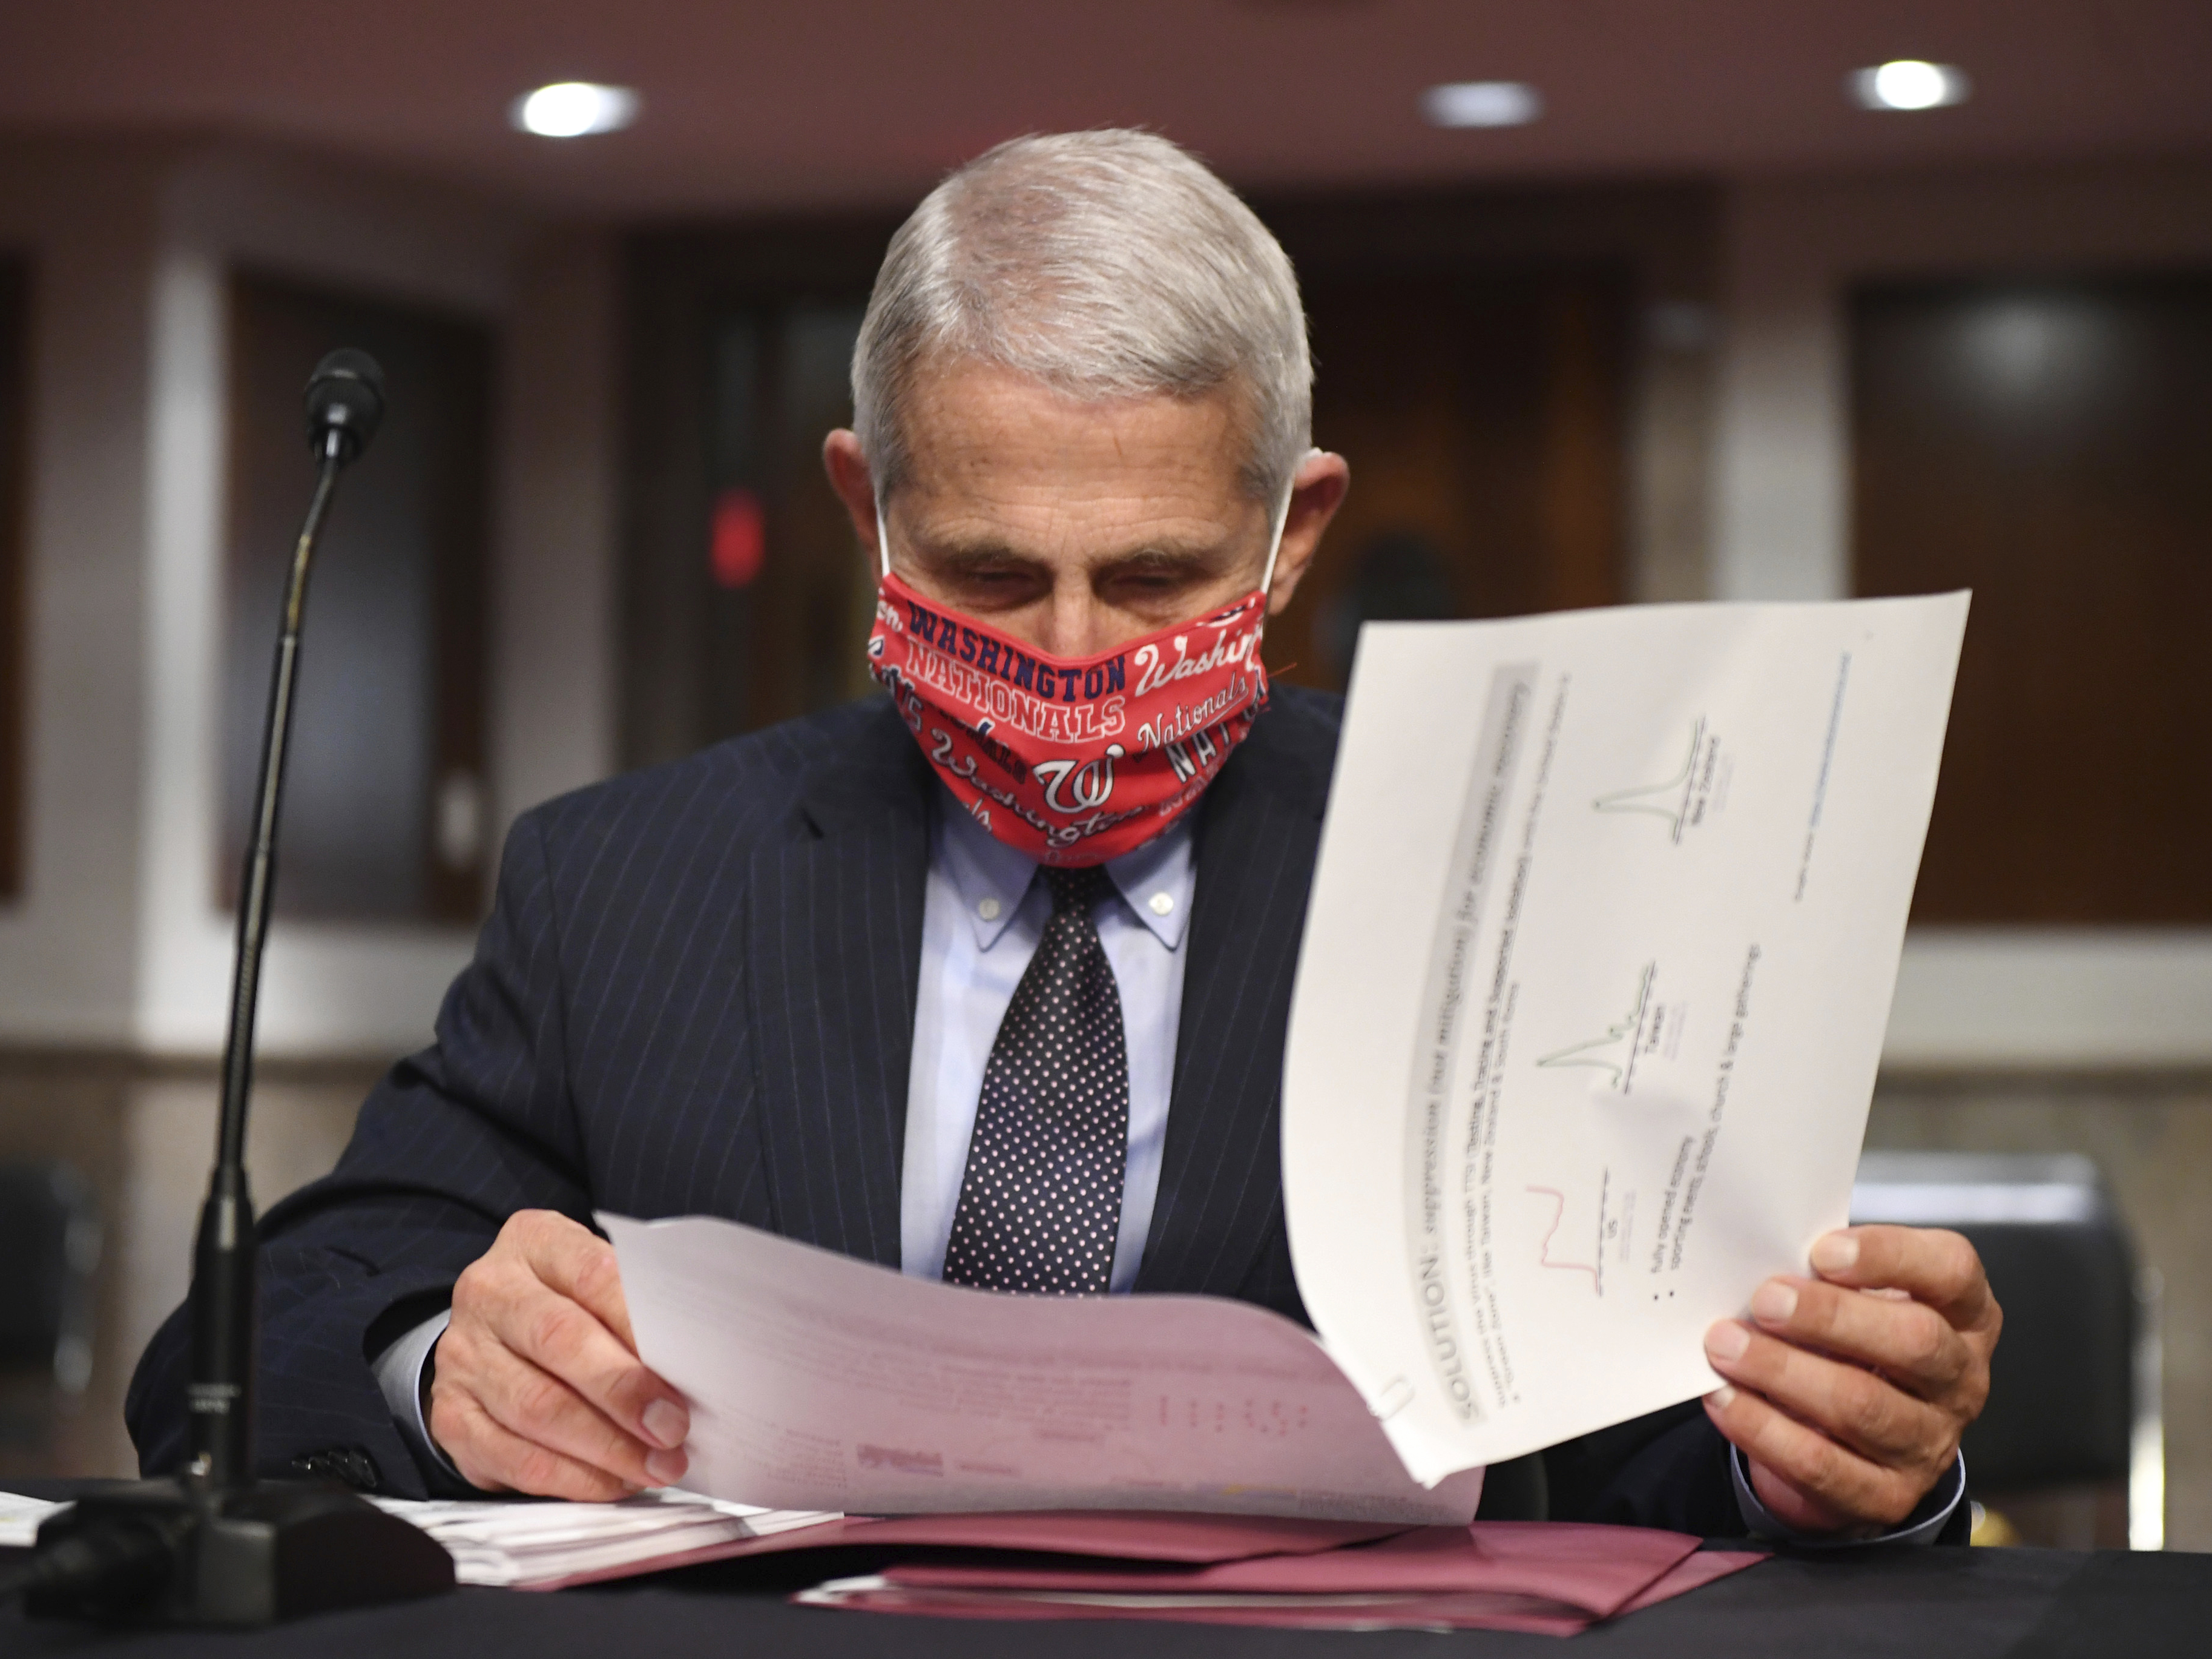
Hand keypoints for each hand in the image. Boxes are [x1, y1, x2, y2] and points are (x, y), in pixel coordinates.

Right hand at [429, 1209, 691, 1498]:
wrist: (493, 1334)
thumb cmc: (571, 1304)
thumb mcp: (600, 1283)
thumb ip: (639, 1311)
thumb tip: (694, 1365)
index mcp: (534, 1242)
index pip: (592, 1273)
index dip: (637, 1321)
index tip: (682, 1365)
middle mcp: (490, 1292)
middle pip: (559, 1340)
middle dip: (624, 1391)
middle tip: (673, 1427)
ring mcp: (463, 1356)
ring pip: (536, 1407)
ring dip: (606, 1446)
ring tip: (657, 1464)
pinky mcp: (452, 1417)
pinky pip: (515, 1457)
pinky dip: (573, 1477)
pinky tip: (614, 1481)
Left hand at [1702, 1225, 1999, 1535]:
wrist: (1849, 1438)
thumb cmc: (1850, 1342)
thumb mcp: (1853, 1298)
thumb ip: (1824, 1275)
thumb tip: (1761, 1256)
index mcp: (1962, 1313)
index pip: (1952, 1270)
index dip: (1890, 1256)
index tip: (1822, 1250)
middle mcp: (1959, 1378)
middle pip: (1914, 1340)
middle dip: (1829, 1317)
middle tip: (1764, 1300)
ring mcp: (1931, 1442)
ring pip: (1863, 1406)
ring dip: (1784, 1372)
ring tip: (1725, 1346)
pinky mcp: (1888, 1497)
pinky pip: (1822, 1465)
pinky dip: (1764, 1429)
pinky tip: (1723, 1399)